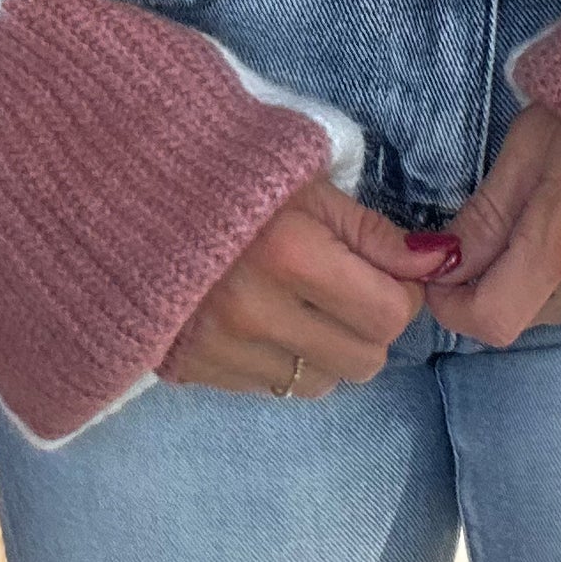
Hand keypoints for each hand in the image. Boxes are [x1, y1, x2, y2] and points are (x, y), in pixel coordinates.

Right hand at [162, 176, 458, 398]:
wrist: (120, 194)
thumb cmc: (223, 174)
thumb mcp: (302, 181)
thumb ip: (371, 232)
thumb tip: (440, 264)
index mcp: (290, 255)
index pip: (390, 313)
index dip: (401, 291)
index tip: (384, 267)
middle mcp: (258, 314)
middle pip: (365, 359)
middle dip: (370, 324)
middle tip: (346, 284)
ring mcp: (223, 349)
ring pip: (323, 382)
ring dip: (328, 348)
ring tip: (300, 300)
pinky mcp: (196, 371)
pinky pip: (275, 387)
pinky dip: (284, 359)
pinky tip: (262, 316)